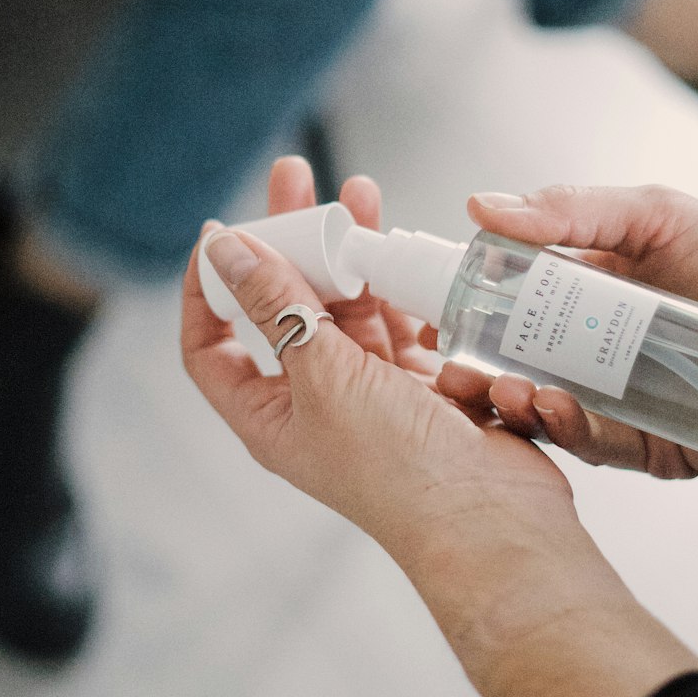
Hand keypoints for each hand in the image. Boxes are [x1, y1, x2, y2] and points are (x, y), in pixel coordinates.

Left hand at [183, 157, 697, 696]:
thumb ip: (276, 304)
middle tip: (295, 176)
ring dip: (349, 253)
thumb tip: (226, 249)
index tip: (219, 233)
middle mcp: (314, 403)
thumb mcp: (322, 374)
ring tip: (359, 194)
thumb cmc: (398, 467)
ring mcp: (370, 394)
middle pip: (283, 309)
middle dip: (288, 243)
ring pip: (347, 307)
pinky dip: (400, 286)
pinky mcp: (423, 385)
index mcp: (269, 415)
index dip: (205, 290)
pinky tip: (404, 248)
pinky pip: (401, 321)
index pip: (211, 347)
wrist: (492, 520)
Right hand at [437, 183, 697, 476]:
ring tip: (502, 387)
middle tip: (450, 368)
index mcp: (585, 302)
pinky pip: (597, 447)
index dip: (468, 319)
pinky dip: (569, 431)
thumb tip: (483, 205)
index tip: (434, 318)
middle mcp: (594, 358)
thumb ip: (570, 211)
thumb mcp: (650, 216)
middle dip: (475, 373)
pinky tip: (553, 408)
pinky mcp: (649, 449)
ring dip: (514, 404)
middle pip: (515, 370)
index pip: (508, 314)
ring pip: (546, 414)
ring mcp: (618, 406)